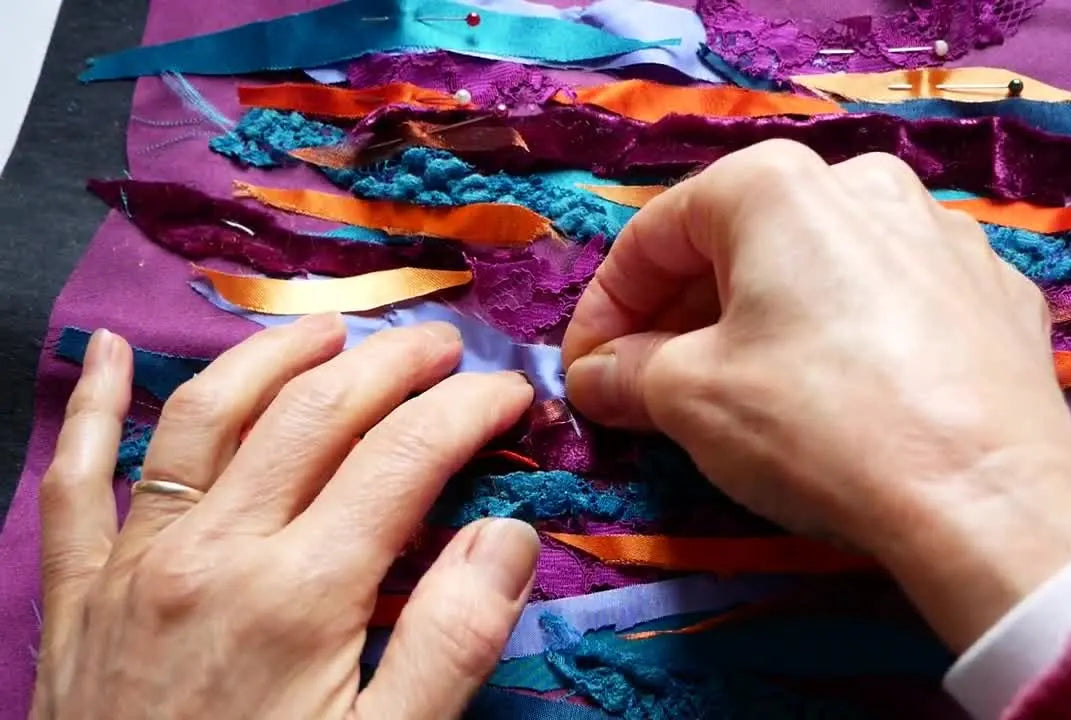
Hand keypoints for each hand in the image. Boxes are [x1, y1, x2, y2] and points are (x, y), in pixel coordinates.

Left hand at [32, 320, 537, 719]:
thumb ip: (453, 641)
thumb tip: (509, 534)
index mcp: (300, 592)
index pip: (403, 456)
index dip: (469, 410)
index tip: (513, 392)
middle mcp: (214, 552)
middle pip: (313, 413)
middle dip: (390, 363)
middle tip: (442, 346)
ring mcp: (134, 565)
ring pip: (205, 417)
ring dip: (272, 356)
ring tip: (327, 330)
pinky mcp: (78, 593)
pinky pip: (75, 481)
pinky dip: (94, 409)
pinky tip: (115, 353)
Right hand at [562, 141, 1070, 649]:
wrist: (990, 497)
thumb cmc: (818, 424)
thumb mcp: (689, 399)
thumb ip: (626, 372)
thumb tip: (596, 374)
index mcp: (778, 187)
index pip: (657, 234)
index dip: (605, 306)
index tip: (584, 366)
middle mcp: (865, 186)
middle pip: (742, 247)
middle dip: (682, 317)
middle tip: (648, 386)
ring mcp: (944, 236)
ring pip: (821, 272)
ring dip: (765, 323)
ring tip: (742, 392)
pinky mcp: (996, 295)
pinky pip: (894, 305)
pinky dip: (848, 339)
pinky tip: (843, 397)